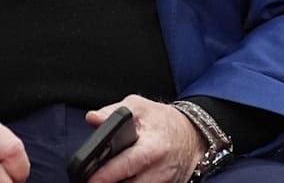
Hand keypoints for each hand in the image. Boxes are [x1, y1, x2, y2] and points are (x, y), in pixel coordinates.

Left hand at [84, 95, 202, 182]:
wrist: (193, 135)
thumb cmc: (163, 121)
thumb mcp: (139, 107)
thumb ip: (112, 112)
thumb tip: (93, 118)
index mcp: (152, 148)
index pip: (126, 164)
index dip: (106, 174)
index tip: (90, 179)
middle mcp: (159, 170)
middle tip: (91, 180)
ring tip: (105, 177)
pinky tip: (120, 178)